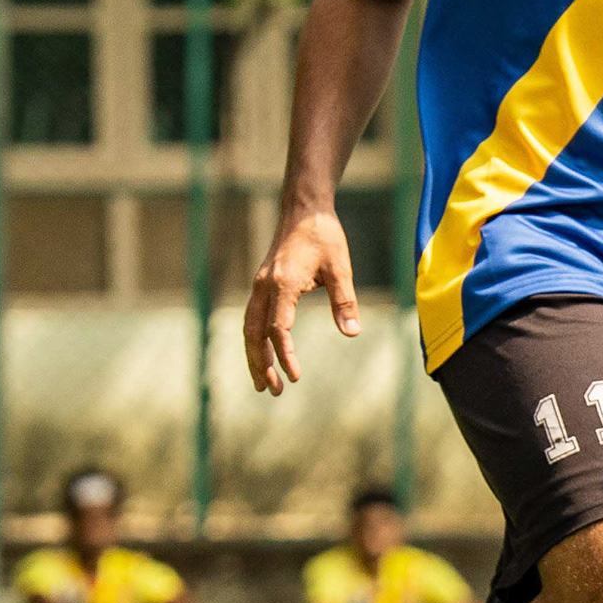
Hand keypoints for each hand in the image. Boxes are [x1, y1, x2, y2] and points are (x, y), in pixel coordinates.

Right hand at [244, 201, 362, 394]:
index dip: (285, 355)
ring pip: (249, 328)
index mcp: (284, 283)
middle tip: (271, 391)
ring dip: (254, 356)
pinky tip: (264, 356)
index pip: (279, 328)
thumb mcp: (340, 268)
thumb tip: (352, 334)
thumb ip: (345, 301)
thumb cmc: (325, 237)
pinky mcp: (261, 285)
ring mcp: (260, 285)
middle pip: (254, 333)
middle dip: (260, 364)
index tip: (295, 377)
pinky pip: (253, 318)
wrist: (304, 210)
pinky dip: (256, 341)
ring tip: (264, 383)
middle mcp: (265, 286)